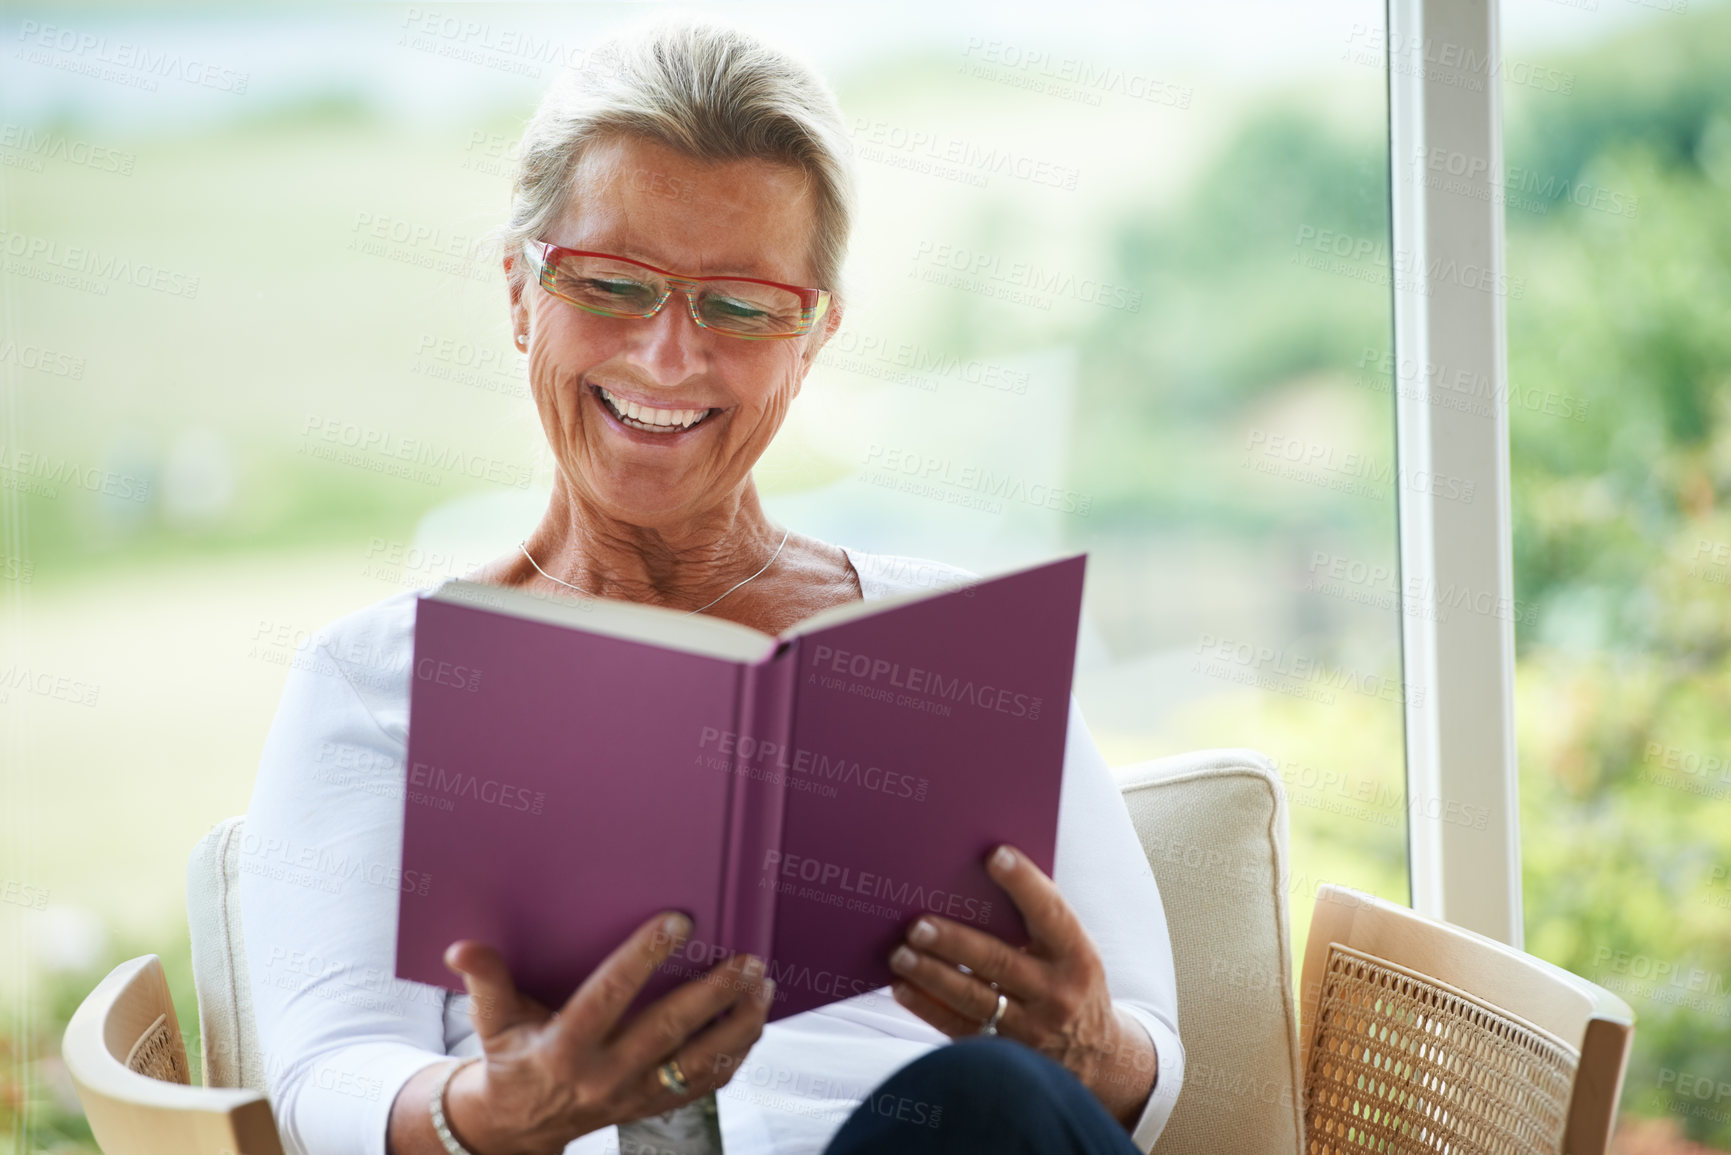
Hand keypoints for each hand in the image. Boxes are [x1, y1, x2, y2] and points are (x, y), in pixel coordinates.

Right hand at [425, 912, 773, 1154]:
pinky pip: (705, 1085)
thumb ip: (486, 982)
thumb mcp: (491, 1022)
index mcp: (566, 1047)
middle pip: (670, 1032)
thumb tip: (462, 948)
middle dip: (713, 994)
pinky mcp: (654, 1107)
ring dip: (737, 1024)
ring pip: (699, 1062)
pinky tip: (754, 1021)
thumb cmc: (510, 1059)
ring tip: (763, 984)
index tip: (679, 921)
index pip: (611, 997)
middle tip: (748, 959)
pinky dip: (735, 1055)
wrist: (519, 1126)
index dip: (644, 958)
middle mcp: (606, 1074)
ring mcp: (635, 1096)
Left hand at [886, 845, 1156, 1126]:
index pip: (1051, 913)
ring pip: (973, 997)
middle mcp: (1056, 993)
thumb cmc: (1069, 980)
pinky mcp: (1004, 1053)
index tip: (994, 855)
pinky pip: (958, 1028)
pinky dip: (926, 1006)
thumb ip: (1039, 919)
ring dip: (931, 973)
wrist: (1095, 1054)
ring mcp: (1030, 1028)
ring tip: (901, 952)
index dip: (1024, 884)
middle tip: (918, 924)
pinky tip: (902, 986)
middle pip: (999, 961)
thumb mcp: (1072, 950)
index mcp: (1077, 956)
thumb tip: (981, 873)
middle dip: (955, 941)